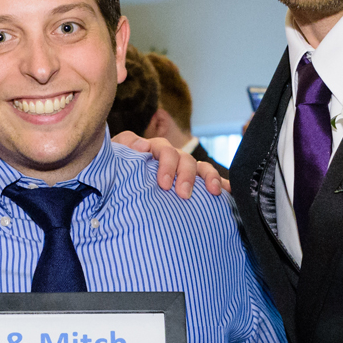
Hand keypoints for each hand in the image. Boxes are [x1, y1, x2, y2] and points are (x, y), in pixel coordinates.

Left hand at [111, 132, 227, 197]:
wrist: (114, 196)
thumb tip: (142, 146)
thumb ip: (122, 148)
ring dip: (208, 177)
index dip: (166, 163)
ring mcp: (182, 170)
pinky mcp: (192, 184)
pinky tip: (229, 193)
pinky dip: (223, 184)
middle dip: (186, 175)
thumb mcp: (112, 161)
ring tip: (213, 192)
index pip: (162, 149)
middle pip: (183, 158)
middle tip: (182, 194)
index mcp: (150, 151)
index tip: (163, 184)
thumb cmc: (112, 176)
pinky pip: (211, 181)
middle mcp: (169, 158)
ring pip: (200, 167)